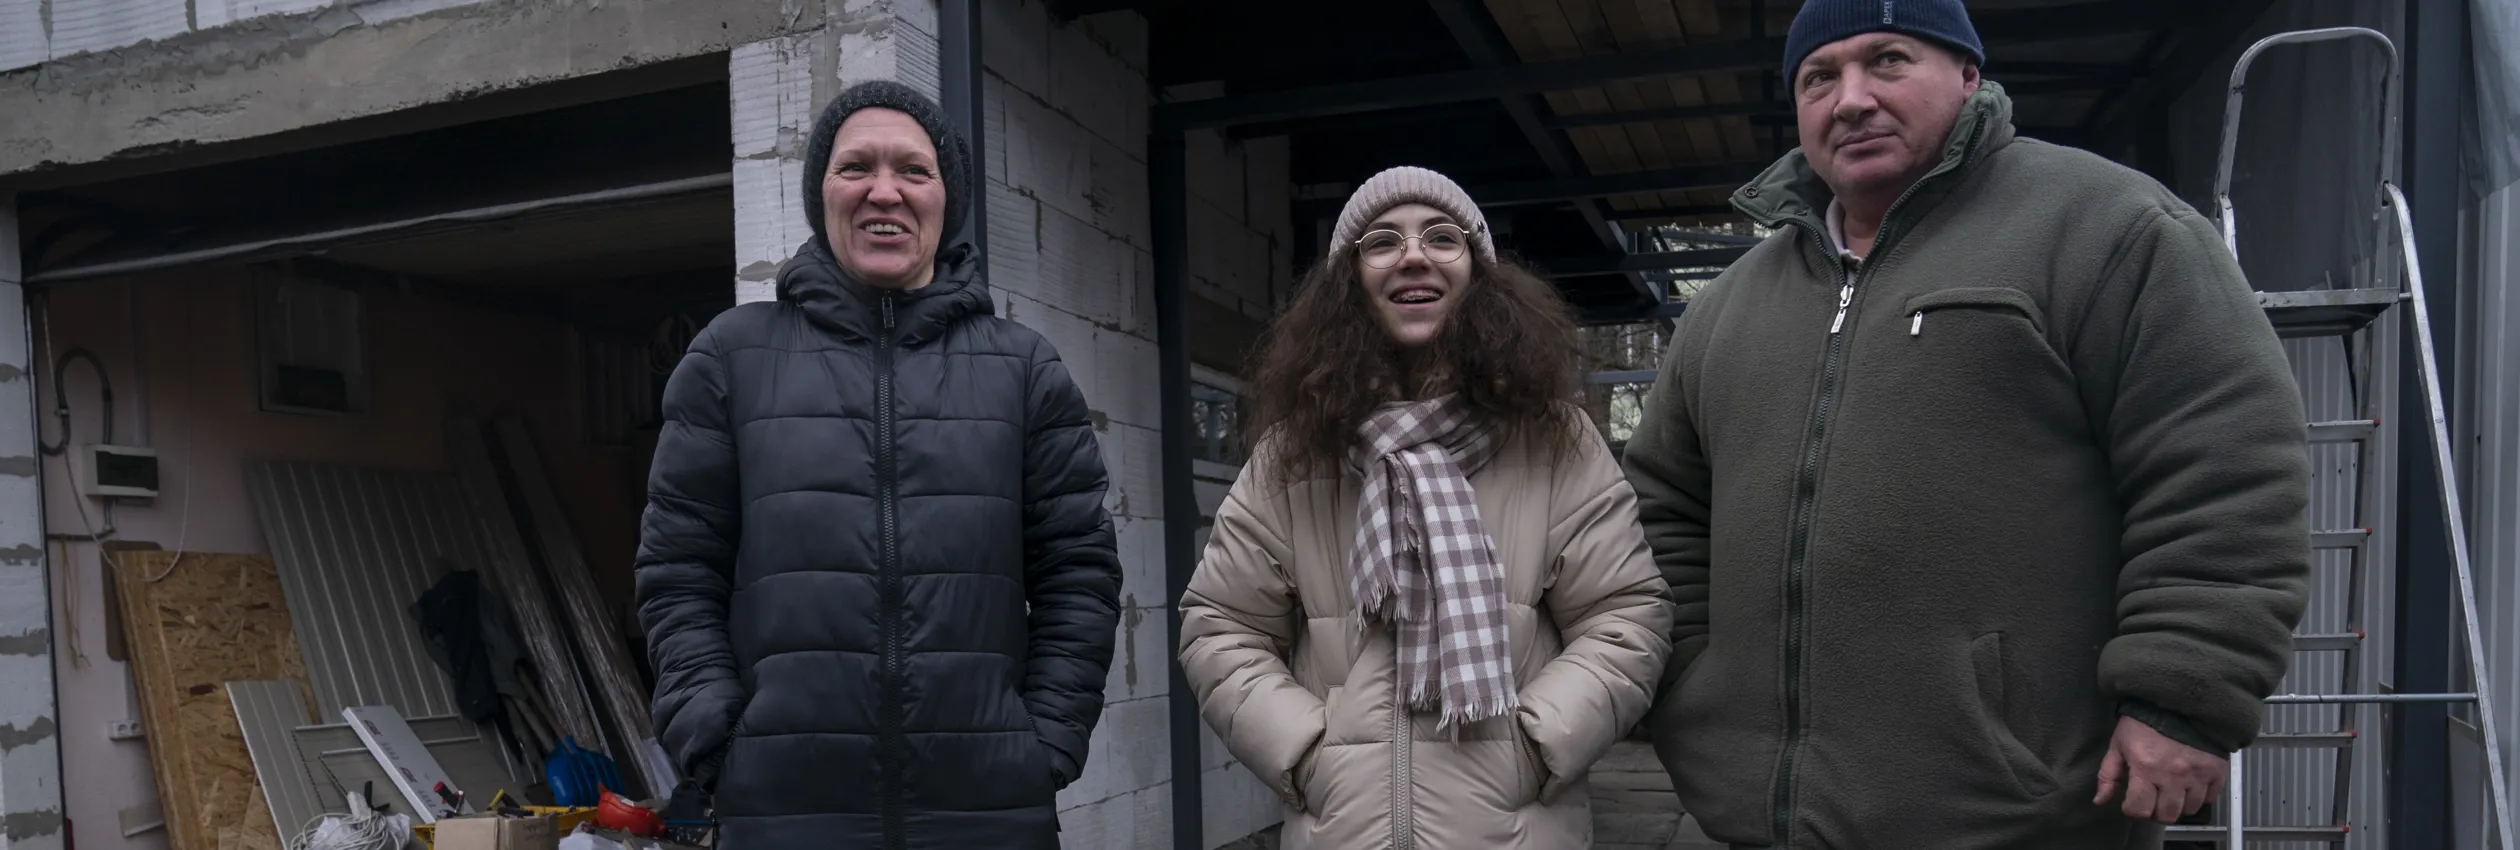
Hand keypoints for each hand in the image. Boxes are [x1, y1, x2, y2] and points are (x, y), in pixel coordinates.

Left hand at [2094, 715, 2226, 822]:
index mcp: (2146, 767)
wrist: (2180, 700)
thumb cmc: (2145, 720)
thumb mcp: (2119, 744)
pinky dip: (2199, 795)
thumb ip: (2108, 775)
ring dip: (2178, 804)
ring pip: (2189, 809)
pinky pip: (2210, 798)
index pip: (2139, 809)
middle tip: (2153, 797)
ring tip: (2172, 789)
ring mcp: (2198, 774)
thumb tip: (2100, 800)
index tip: (2133, 800)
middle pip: (2166, 815)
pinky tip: (2190, 783)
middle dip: (2156, 811)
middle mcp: (2174, 775)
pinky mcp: (2217, 771)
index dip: (2132, 808)